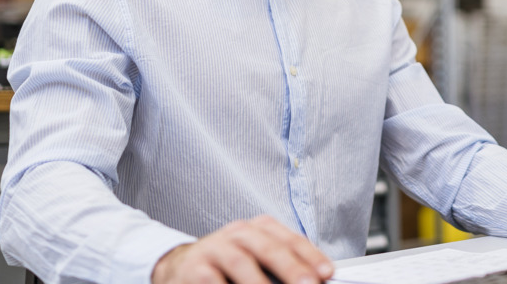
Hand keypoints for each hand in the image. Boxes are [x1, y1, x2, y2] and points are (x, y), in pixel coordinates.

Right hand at [152, 215, 334, 283]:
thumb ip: (282, 267)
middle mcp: (238, 234)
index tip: (326, 273)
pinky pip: (213, 280)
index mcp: (258, 229)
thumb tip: (314, 280)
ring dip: (259, 282)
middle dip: (290, 267)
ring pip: (240, 262)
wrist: (180, 267)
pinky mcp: (194, 269)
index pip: (289, 239)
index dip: (310, 256)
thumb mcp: (257, 259)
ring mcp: (215, 249)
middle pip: (267, 247)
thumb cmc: (228, 265)